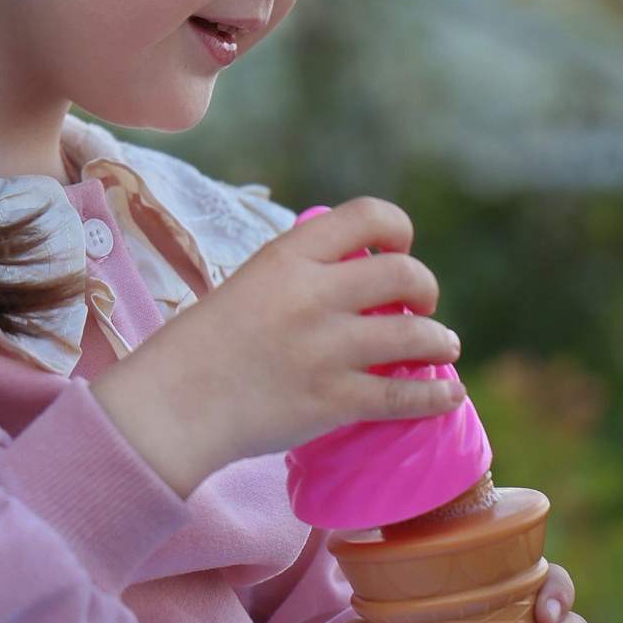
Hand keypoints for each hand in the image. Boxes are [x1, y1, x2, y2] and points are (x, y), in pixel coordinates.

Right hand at [90, 198, 464, 495]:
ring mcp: (326, 349)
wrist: (171, 406)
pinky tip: (451, 393)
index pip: (368, 216)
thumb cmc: (201, 347)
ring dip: (439, 340)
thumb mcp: (245, 284)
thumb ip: (295, 275)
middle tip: (423, 304)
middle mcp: (313, 295)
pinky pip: (405, 396)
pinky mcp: (332, 400)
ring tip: (443, 346)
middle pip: (404, 275)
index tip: (401, 249)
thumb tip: (344, 276)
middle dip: (425, 288)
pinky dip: (437, 395)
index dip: (399, 229)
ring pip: (416, 336)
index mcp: (288, 257)